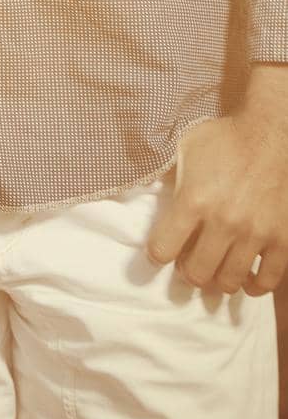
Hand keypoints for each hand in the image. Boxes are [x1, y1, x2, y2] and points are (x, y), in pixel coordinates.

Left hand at [146, 109, 287, 295]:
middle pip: (196, 273)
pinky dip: (254, 285)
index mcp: (194, 200)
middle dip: (187, 271)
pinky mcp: (282, 238)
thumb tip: (144, 193)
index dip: (157, 254)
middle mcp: (224, 222)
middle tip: (188, 261)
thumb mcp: (185, 151)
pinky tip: (245, 277)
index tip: (160, 251)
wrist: (269, 134)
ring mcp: (254, 233)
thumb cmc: (222, 140)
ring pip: (228, 281)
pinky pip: (267, 280)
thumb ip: (168, 178)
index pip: (163, 250)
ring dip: (217, 279)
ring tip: (214, 266)